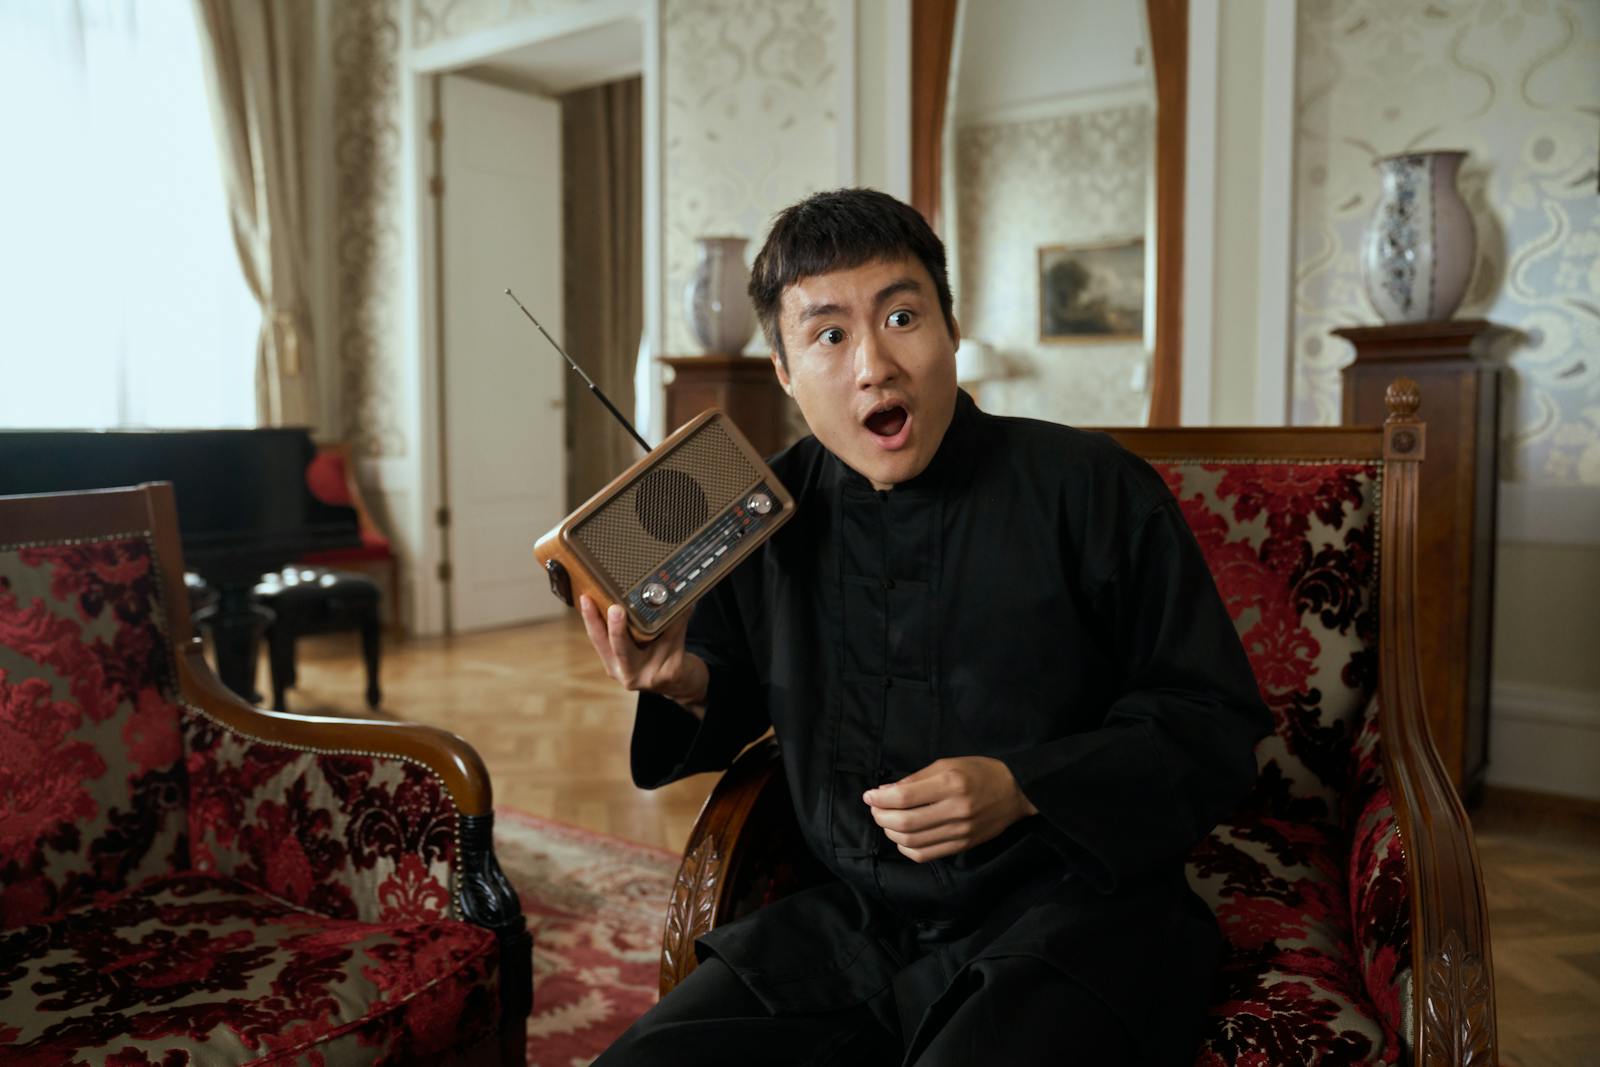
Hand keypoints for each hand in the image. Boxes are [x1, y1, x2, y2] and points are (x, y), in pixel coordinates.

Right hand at [579, 595, 708, 711]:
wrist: (677, 683)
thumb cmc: (651, 658)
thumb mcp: (632, 652)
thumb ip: (625, 628)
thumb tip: (623, 584)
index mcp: (613, 664)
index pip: (597, 639)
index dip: (590, 618)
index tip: (586, 598)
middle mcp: (628, 673)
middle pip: (619, 649)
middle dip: (617, 628)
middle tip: (615, 609)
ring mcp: (650, 674)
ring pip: (654, 638)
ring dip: (658, 615)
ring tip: (659, 595)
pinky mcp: (671, 671)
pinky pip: (675, 639)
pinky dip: (680, 620)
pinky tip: (685, 605)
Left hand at [863, 757, 1038, 862]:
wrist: (1016, 792)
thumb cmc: (979, 772)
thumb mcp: (947, 764)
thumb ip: (915, 779)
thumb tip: (884, 792)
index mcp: (950, 783)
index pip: (904, 797)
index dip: (880, 799)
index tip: (869, 796)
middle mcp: (955, 809)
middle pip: (905, 822)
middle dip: (881, 817)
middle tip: (875, 809)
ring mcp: (960, 831)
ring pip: (912, 842)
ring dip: (891, 833)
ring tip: (887, 821)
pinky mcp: (962, 846)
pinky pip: (926, 855)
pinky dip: (906, 848)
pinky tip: (902, 838)